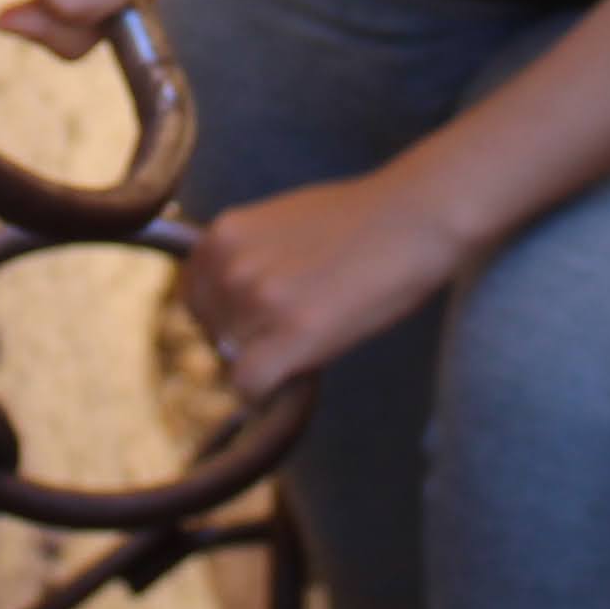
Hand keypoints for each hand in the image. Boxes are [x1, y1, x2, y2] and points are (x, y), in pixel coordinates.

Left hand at [180, 170, 469, 397]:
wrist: (413, 217)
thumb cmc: (358, 219)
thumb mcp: (279, 222)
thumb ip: (244, 256)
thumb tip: (225, 302)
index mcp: (221, 235)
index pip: (195, 300)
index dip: (229, 314)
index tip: (266, 315)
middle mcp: (231, 266)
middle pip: (213, 334)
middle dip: (247, 339)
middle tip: (296, 325)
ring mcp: (260, 300)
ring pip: (232, 361)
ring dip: (267, 359)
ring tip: (313, 333)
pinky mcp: (293, 333)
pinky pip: (250, 386)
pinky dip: (269, 391)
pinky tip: (300, 371)